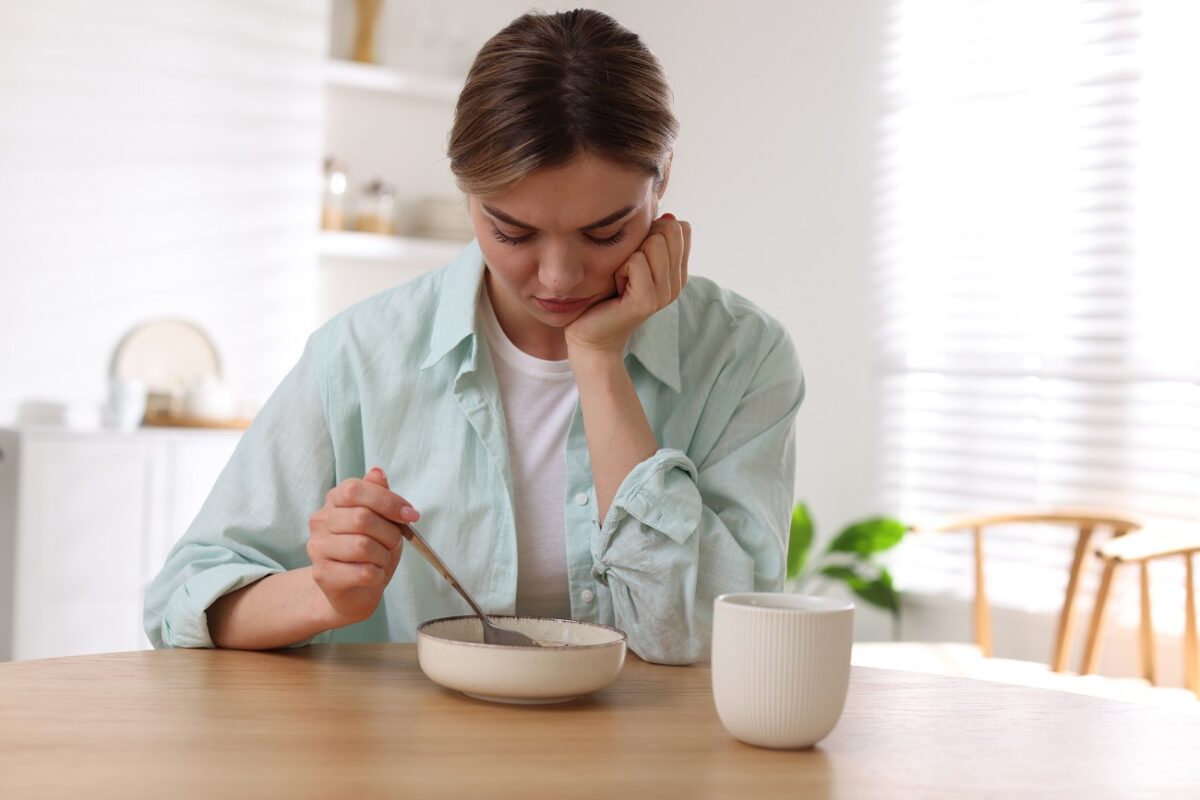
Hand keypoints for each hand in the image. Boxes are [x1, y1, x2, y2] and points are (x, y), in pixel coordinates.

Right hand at [306, 467, 418, 626]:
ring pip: (363, 546)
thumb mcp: (381, 518)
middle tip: (394, 543)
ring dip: (383, 556)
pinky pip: (362, 572)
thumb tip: (378, 473)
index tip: (410, 516)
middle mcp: (320, 521)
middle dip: (389, 533)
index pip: (355, 489)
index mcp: (334, 500)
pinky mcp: (322, 575)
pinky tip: (373, 575)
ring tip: (381, 560)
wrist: (353, 590)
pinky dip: (377, 574)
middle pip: (362, 518)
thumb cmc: (370, 550)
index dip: (387, 502)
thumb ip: (379, 494)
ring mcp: (317, 548)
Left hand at [565, 214, 690, 358]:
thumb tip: (667, 214)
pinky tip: (616, 288)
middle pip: (669, 230)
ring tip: (621, 279)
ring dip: (628, 256)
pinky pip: (636, 261)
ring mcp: (664, 294)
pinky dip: (620, 269)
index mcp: (678, 272)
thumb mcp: (633, 261)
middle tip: (626, 270)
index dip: (653, 231)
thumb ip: (652, 239)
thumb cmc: (606, 295)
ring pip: (653, 243)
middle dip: (641, 242)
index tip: (637, 256)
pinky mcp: (646, 301)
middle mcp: (677, 284)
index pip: (681, 228)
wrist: (590, 335)